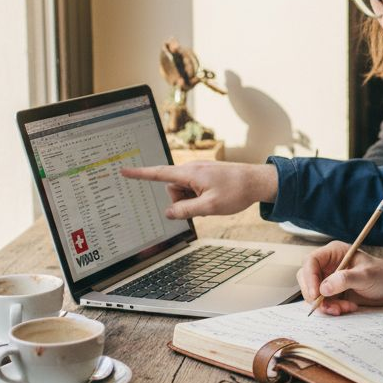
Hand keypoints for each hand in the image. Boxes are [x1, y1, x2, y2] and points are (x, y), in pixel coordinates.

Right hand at [119, 162, 276, 218]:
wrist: (258, 181)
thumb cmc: (236, 192)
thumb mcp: (210, 207)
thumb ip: (186, 210)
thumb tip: (169, 213)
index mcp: (190, 173)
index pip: (158, 173)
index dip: (140, 174)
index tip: (124, 171)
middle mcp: (192, 169)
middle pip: (172, 188)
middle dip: (180, 201)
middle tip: (203, 205)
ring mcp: (199, 172)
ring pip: (183, 191)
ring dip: (191, 200)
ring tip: (212, 201)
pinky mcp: (206, 176)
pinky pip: (193, 190)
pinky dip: (199, 198)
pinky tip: (214, 199)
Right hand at [298, 242, 382, 315]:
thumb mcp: (366, 276)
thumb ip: (345, 279)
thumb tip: (324, 287)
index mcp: (334, 252)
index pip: (311, 262)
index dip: (309, 278)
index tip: (316, 295)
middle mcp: (328, 265)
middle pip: (307, 279)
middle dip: (316, 295)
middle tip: (329, 307)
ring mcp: (329, 279)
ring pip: (313, 294)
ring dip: (325, 305)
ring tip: (344, 308)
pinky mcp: (333, 293)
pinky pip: (323, 303)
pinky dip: (331, 309)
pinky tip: (347, 308)